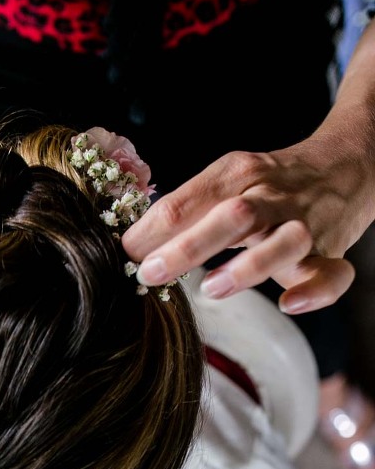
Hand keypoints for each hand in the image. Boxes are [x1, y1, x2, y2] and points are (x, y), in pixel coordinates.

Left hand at [121, 136, 369, 313]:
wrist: (345, 163)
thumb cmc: (267, 186)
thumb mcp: (227, 181)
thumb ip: (186, 210)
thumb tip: (132, 245)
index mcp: (236, 175)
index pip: (187, 200)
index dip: (150, 230)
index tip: (121, 256)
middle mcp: (270, 197)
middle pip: (232, 216)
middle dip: (187, 246)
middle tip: (148, 273)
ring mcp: (303, 224)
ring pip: (283, 242)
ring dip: (247, 267)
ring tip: (210, 289)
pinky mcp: (331, 251)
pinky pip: (333, 274)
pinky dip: (315, 291)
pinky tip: (288, 305)